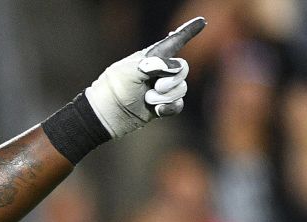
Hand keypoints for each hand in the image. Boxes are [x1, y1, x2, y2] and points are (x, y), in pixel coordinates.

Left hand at [85, 17, 205, 136]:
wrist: (105, 114)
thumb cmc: (113, 88)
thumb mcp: (130, 70)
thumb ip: (154, 64)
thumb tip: (173, 68)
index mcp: (150, 58)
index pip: (173, 42)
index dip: (188, 31)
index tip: (201, 22)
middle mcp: (159, 72)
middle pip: (183, 68)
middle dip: (172, 77)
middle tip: (156, 85)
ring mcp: (161, 89)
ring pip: (181, 88)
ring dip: (165, 95)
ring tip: (147, 98)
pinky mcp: (161, 106)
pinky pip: (178, 105)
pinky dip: (169, 107)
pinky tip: (157, 110)